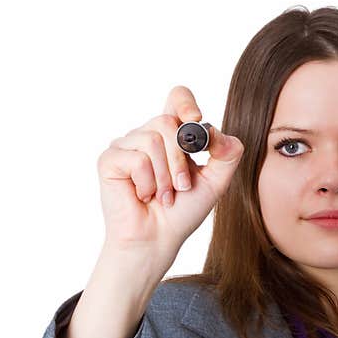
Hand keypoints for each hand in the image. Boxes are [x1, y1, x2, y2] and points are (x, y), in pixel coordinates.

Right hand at [96, 85, 243, 269]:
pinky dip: (146, 182)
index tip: (196, 122)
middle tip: (181, 187)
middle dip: (180, 161)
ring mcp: (126, 146)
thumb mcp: (215, 182)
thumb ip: (227, 154)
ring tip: (162, 196)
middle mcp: (147, 135)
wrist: (158, 239)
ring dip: (164, 177)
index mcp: (171, 135)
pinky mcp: (110, 160)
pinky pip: (136, 158)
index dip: (186, 104)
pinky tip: (143, 196)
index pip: (177, 98)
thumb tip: (215, 131)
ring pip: (151, 140)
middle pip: (166, 123)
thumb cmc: (182, 212)